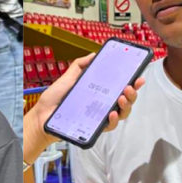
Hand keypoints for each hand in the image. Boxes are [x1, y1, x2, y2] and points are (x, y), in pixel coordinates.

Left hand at [30, 53, 144, 148]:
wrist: (43, 114)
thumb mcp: (68, 78)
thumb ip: (80, 66)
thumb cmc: (55, 98)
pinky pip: (110, 125)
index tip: (138, 76)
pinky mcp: (95, 127)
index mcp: (100, 92)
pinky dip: (114, 120)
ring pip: (122, 113)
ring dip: (126, 105)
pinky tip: (112, 113)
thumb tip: (94, 55)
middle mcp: (103, 104)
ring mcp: (100, 116)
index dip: (132, 82)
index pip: (120, 86)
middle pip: (126, 100)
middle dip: (133, 93)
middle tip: (129, 87)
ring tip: (121, 98)